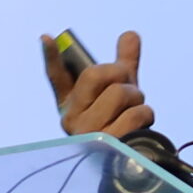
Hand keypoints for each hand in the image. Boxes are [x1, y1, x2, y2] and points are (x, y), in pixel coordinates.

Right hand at [40, 31, 155, 140]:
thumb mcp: (121, 91)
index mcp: (71, 104)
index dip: (51, 57)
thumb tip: (130, 34)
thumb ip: (123, 64)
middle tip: (128, 90)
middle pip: (95, 74)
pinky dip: (145, 115)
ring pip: (119, 93)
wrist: (134, 158)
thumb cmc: (121, 122)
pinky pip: (136, 114)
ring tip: (133, 114)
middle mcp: (72, 119)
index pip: (56, 77)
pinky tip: (139, 128)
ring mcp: (88, 133)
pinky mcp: (108, 145)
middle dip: (120, 74)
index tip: (47, 37)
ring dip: (137, 99)